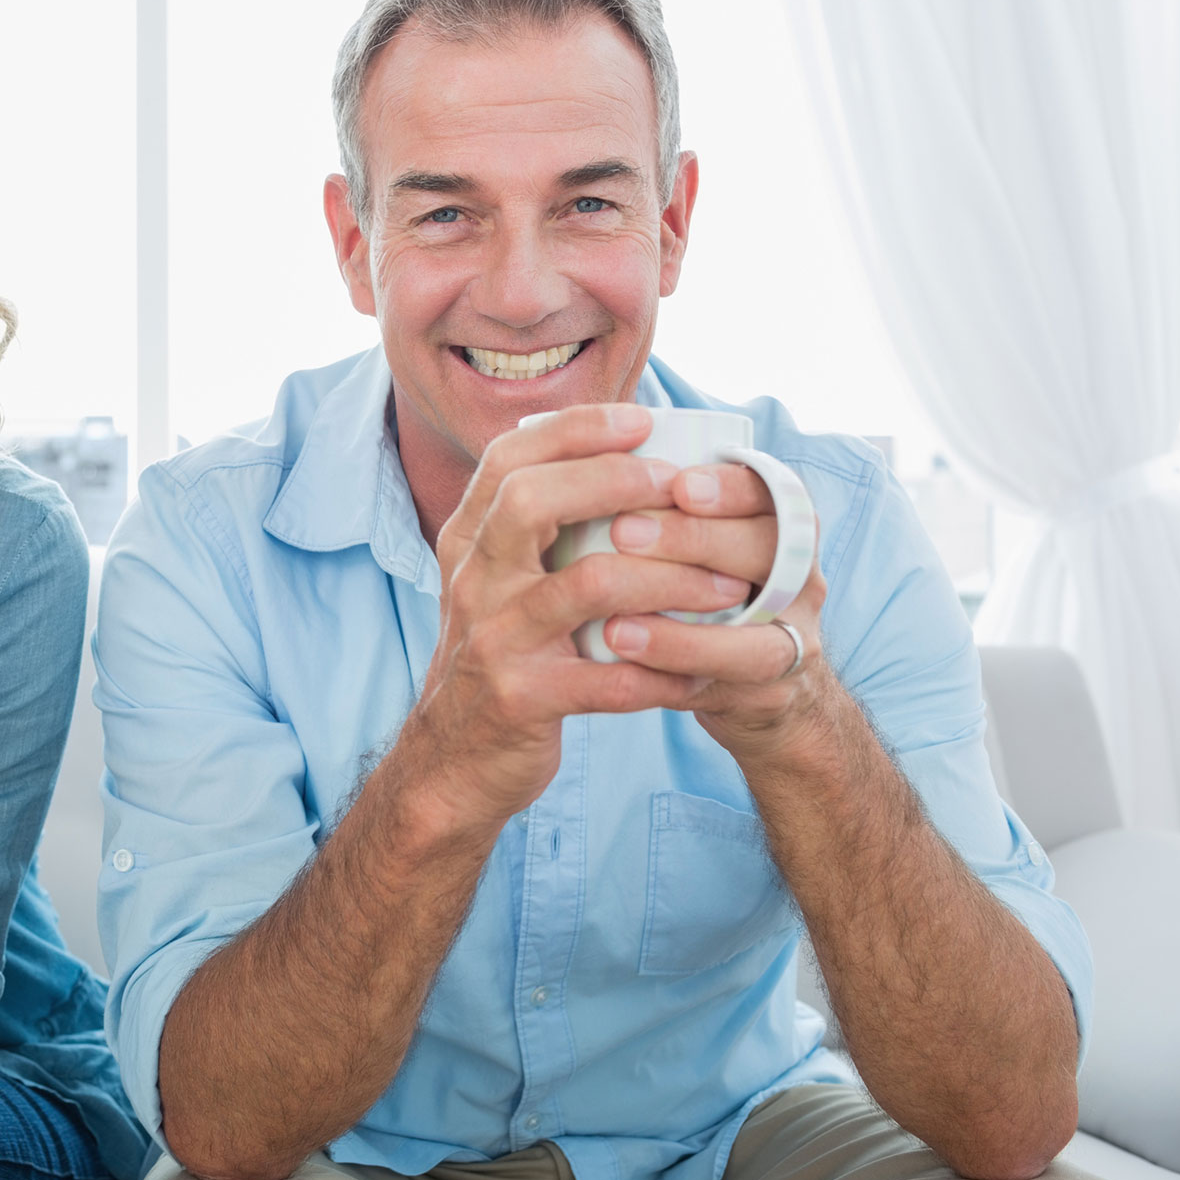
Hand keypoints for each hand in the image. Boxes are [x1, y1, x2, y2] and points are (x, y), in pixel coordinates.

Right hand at [410, 405, 756, 830]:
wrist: (453, 760)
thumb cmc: (499, 657)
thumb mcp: (495, 584)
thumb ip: (534, 529)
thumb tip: (619, 458)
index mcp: (468, 542)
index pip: (509, 459)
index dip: (576, 429)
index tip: (641, 419)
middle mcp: (473, 581)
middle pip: (531, 501)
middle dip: (616, 480)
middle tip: (682, 488)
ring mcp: (494, 640)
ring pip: (587, 585)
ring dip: (670, 579)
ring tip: (726, 586)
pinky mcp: (521, 699)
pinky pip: (608, 679)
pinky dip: (665, 675)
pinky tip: (703, 677)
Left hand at [601, 464, 832, 760]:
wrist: (748, 684)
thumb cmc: (700, 592)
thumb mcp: (690, 540)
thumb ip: (654, 500)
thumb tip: (571, 445)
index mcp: (780, 522)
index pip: (769, 490)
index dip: (729, 487)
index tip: (677, 482)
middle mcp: (799, 574)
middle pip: (769, 548)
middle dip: (696, 539)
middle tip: (623, 532)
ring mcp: (794, 635)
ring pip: (759, 627)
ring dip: (683, 620)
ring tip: (614, 617)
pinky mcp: (771, 690)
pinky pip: (730, 679)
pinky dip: (677, 663)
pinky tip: (625, 652)